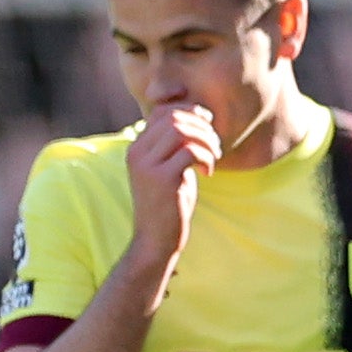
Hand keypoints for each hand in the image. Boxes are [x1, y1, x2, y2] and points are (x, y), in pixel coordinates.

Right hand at [122, 101, 217, 263]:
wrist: (156, 239)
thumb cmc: (168, 203)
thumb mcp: (168, 168)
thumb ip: (173, 145)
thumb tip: (194, 117)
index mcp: (137, 148)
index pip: (162, 112)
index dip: (189, 112)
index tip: (206, 127)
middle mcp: (137, 153)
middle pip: (174, 118)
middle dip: (202, 127)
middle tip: (214, 146)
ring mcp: (146, 165)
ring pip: (182, 131)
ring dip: (206, 141)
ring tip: (214, 157)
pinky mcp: (161, 179)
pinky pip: (190, 152)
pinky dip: (206, 158)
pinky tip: (208, 173)